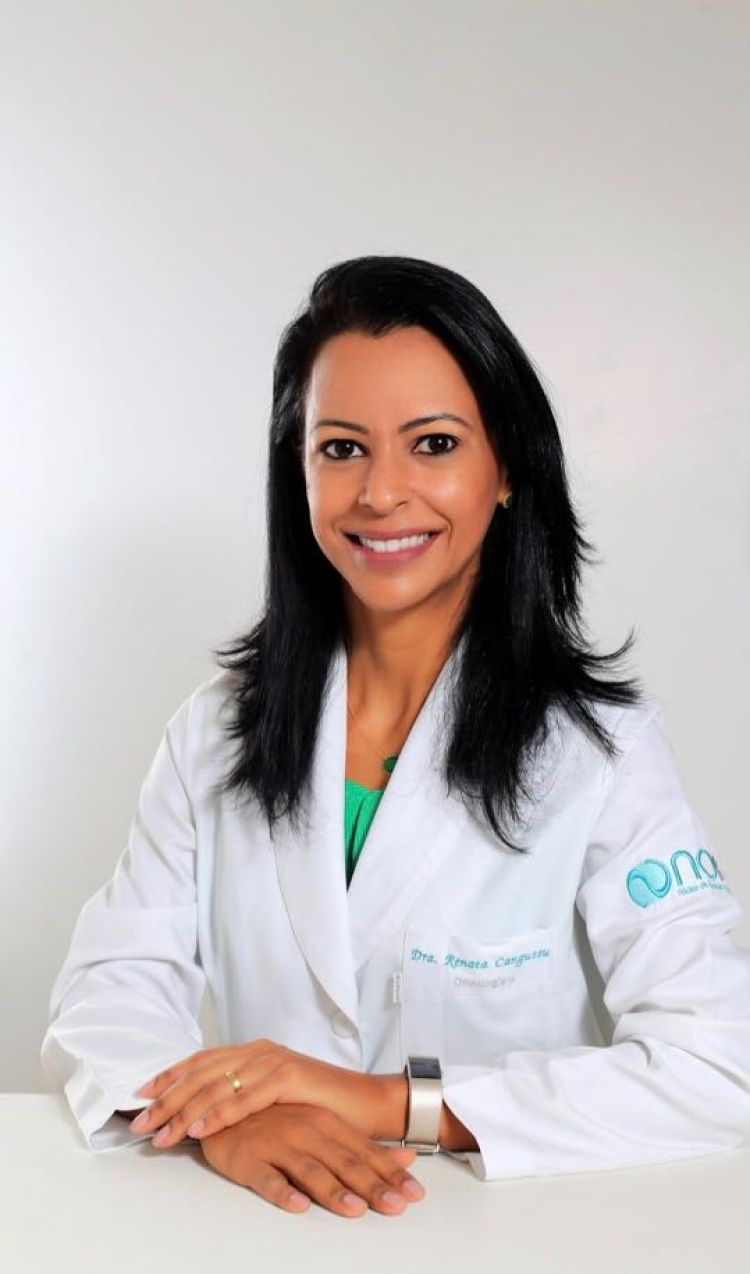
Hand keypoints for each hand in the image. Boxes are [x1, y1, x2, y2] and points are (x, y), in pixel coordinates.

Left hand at [130, 1040, 403, 1148]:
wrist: (365, 1103)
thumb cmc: (320, 1107)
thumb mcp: (273, 1100)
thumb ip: (242, 1098)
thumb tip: (201, 1115)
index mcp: (253, 1053)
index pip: (200, 1061)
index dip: (169, 1076)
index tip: (140, 1095)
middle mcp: (259, 1051)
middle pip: (201, 1073)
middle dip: (167, 1099)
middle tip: (141, 1122)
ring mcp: (273, 1061)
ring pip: (217, 1086)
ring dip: (185, 1111)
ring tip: (162, 1133)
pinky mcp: (289, 1076)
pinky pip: (244, 1098)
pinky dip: (218, 1114)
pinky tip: (198, 1129)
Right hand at [198, 1103, 425, 1217]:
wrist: (223, 1107)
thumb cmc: (277, 1119)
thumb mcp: (324, 1126)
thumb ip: (363, 1146)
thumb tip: (406, 1159)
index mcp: (326, 1122)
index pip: (365, 1151)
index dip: (391, 1173)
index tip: (415, 1194)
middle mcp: (305, 1130)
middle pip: (344, 1162)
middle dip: (373, 1186)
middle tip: (397, 1206)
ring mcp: (276, 1144)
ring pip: (310, 1170)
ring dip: (333, 1191)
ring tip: (355, 1209)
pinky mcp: (248, 1158)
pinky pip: (266, 1178)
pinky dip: (282, 1192)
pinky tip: (297, 1206)